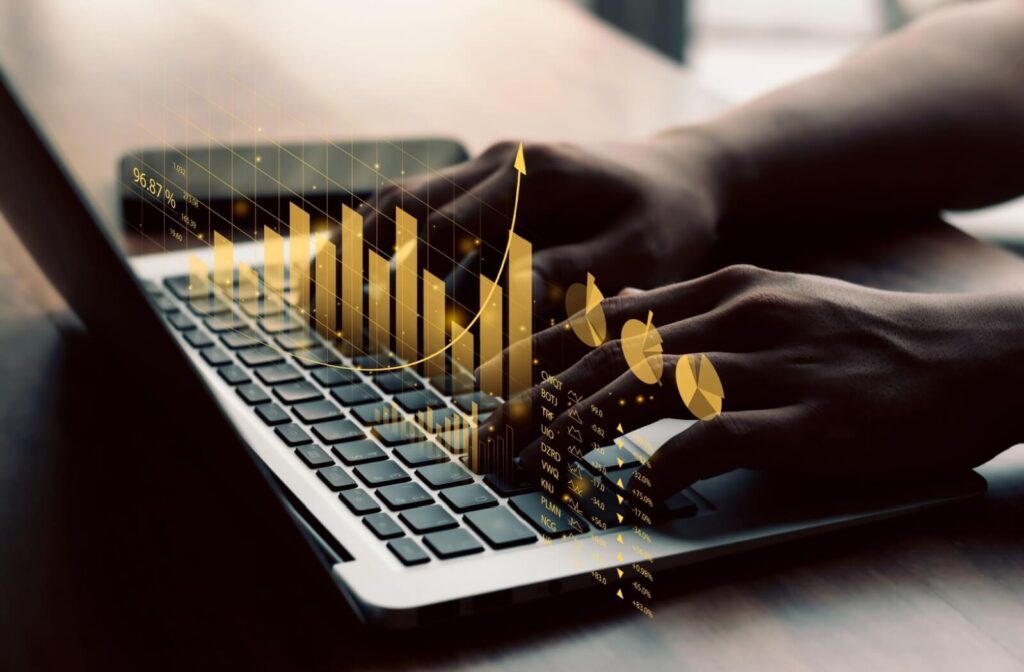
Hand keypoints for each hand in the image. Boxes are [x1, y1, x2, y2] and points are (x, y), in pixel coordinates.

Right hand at [360, 135, 724, 313]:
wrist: (681, 178)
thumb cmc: (664, 221)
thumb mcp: (633, 254)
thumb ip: (567, 274)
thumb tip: (499, 305)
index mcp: (530, 175)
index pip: (442, 226)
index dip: (407, 283)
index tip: (382, 334)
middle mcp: (499, 162)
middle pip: (403, 204)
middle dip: (359, 258)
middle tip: (322, 311)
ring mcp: (490, 168)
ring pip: (403, 200)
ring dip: (366, 248)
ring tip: (326, 301)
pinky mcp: (490, 186)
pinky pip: (425, 208)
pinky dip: (391, 243)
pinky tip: (370, 282)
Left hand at [480, 265, 1022, 501]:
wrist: (972, 356)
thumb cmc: (864, 340)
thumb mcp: (775, 305)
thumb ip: (696, 316)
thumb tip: (614, 328)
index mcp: (728, 288)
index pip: (610, 319)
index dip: (545, 359)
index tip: (499, 396)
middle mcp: (740, 317)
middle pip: (612, 358)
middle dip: (541, 405)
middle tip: (494, 447)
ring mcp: (774, 365)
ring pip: (645, 391)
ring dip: (578, 435)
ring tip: (536, 472)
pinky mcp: (808, 420)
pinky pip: (712, 441)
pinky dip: (661, 469)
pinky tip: (633, 497)